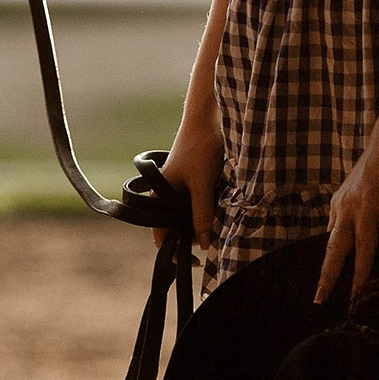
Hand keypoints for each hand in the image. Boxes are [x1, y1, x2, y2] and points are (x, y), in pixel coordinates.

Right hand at [157, 94, 222, 253]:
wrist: (207, 118)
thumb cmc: (200, 149)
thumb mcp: (202, 185)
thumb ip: (201, 215)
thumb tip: (203, 244)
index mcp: (159, 197)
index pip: (160, 235)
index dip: (174, 251)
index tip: (194, 261)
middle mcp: (166, 195)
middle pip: (175, 228)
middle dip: (190, 238)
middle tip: (210, 245)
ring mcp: (180, 188)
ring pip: (187, 216)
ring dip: (200, 225)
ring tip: (217, 228)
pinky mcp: (193, 181)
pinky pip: (197, 204)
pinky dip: (206, 211)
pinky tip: (219, 211)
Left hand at [316, 132, 378, 302]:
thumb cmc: (374, 164)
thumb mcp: (351, 189)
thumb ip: (345, 211)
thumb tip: (338, 234)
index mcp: (337, 205)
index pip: (329, 240)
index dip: (325, 264)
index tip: (320, 287)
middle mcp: (348, 207)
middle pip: (336, 248)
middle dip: (328, 275)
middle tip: (321, 299)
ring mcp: (369, 206)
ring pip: (363, 247)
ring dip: (360, 273)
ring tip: (358, 295)